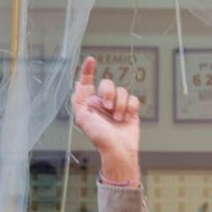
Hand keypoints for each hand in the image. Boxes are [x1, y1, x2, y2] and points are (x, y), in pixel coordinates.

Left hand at [71, 56, 140, 184]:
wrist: (119, 151)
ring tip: (118, 118)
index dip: (88, 70)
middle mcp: (104, 103)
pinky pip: (133, 98)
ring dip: (120, 104)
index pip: (88, 82)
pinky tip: (127, 118)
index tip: (91, 60)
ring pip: (122, 91)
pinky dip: (131, 107)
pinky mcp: (131, 110)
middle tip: (108, 107)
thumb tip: (77, 84)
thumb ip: (78, 101)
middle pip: (108, 83)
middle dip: (109, 93)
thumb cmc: (100, 138)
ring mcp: (118, 106)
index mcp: (90, 103)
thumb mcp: (82, 119)